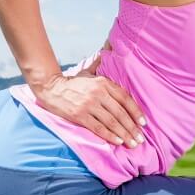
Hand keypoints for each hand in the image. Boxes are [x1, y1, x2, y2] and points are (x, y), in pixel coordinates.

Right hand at [32, 69, 146, 149]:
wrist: (51, 88)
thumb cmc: (72, 82)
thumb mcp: (88, 72)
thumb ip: (100, 65)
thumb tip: (108, 51)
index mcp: (103, 83)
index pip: (125, 98)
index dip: (136, 111)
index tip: (143, 123)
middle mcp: (98, 93)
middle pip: (120, 113)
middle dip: (132, 127)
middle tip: (140, 139)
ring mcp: (89, 105)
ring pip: (111, 122)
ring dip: (124, 134)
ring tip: (133, 143)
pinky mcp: (80, 115)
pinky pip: (98, 128)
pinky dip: (110, 135)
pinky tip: (118, 141)